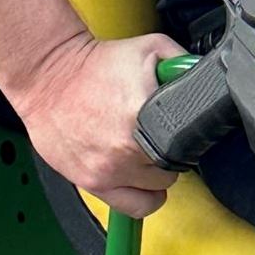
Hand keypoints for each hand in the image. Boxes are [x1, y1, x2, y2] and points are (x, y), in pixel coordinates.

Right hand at [8, 31, 182, 217]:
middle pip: (174, 170)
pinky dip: (139, 198)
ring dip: (155, 177)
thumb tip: (205, 77)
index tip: (182, 131)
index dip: (190, 139)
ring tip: (146, 157)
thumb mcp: (153, 48)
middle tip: (160, 139)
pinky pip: (131, 207)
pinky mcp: (89, 182)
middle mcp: (126, 149)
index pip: (189, 145)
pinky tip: (136, 179)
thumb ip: (185, 65)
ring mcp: (107, 169)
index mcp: (144, 116)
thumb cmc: (96, 64)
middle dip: (171, 155)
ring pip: (155, 192)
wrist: (48, 76)